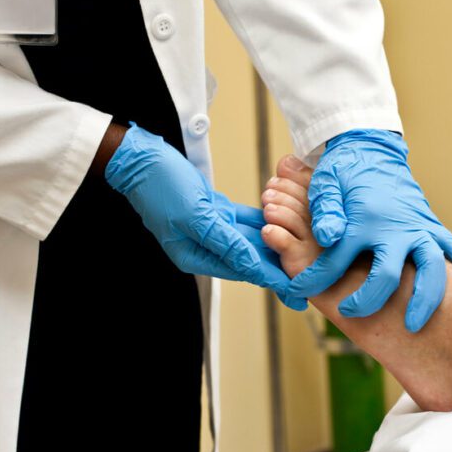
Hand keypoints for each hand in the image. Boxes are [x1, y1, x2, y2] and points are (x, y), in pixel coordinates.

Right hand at [105, 121, 295, 301]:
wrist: (141, 158)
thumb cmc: (160, 185)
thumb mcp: (193, 215)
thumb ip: (224, 240)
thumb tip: (252, 263)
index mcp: (196, 256)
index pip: (242, 271)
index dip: (273, 280)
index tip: (298, 293)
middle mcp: (205, 246)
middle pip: (250, 260)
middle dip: (280, 269)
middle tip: (310, 281)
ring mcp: (211, 228)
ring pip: (251, 241)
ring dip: (277, 246)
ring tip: (305, 257)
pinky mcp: (214, 210)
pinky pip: (246, 220)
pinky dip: (265, 222)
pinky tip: (286, 225)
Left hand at [286, 129, 451, 331]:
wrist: (371, 150)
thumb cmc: (344, 170)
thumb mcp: (326, 184)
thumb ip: (326, 210)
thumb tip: (328, 236)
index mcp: (364, 219)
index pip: (336, 260)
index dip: (314, 280)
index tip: (298, 292)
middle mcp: (394, 227)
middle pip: (387, 273)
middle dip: (369, 299)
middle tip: (351, 315)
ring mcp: (417, 228)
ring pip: (430, 268)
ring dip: (425, 298)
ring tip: (416, 325)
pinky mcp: (432, 228)